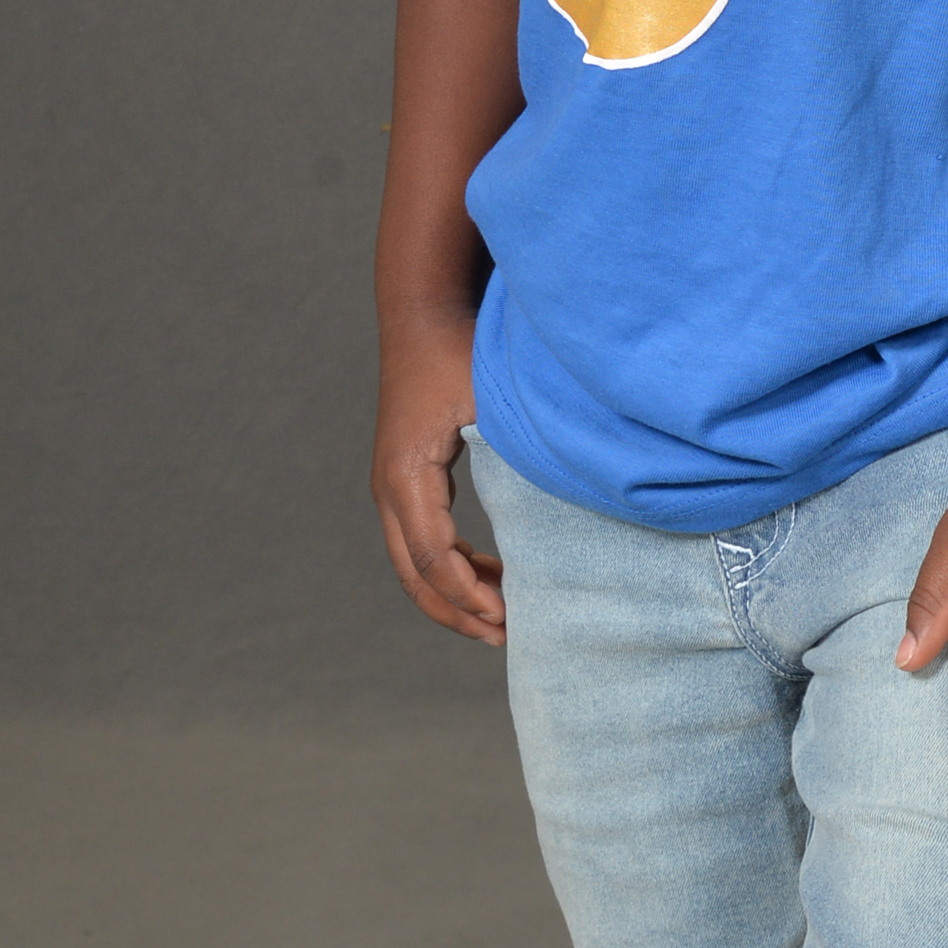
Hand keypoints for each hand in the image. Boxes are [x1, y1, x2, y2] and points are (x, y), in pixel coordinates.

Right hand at [369, 307, 504, 646]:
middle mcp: (390, 486)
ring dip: (453, 596)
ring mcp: (392, 484)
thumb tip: (557, 494)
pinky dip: (451, 569)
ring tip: (501, 620)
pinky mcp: (405, 477)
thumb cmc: (459, 348)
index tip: (508, 618)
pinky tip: (490, 578)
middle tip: (508, 637)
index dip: (469, 594)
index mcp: (407, 475)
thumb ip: (514, 447)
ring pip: (413, 565)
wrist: (423, 310)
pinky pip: (420, 541)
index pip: (433, 557)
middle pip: (415, 575)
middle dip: (459, 611)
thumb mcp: (490, 396)